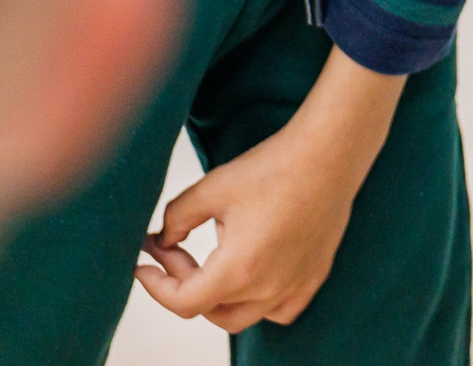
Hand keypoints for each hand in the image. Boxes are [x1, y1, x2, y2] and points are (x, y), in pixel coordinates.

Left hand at [134, 49, 401, 332]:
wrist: (329, 154)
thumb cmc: (273, 167)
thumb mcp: (212, 187)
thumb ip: (177, 217)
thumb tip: (162, 238)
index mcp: (239, 269)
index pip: (183, 302)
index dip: (155, 285)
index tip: (144, 263)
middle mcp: (268, 288)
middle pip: (209, 311)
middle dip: (182, 283)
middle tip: (172, 248)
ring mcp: (294, 286)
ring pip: (242, 317)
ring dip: (216, 298)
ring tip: (209, 263)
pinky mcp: (313, 277)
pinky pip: (279, 310)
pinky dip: (258, 304)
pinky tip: (250, 277)